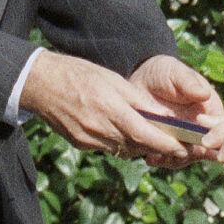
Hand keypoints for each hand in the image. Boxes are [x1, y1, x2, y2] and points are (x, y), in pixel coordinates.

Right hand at [18, 51, 208, 161]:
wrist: (40, 83)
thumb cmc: (78, 74)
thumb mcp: (113, 79)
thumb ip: (138, 100)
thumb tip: (163, 115)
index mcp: (111, 109)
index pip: (145, 134)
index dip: (166, 144)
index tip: (183, 148)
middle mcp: (100, 129)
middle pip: (137, 145)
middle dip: (158, 147)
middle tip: (178, 147)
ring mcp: (88, 139)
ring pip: (123, 149)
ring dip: (142, 146)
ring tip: (157, 141)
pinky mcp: (80, 143)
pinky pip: (108, 148)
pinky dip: (122, 143)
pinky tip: (128, 134)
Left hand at [130, 54, 223, 167]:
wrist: (140, 79)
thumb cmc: (164, 72)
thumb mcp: (176, 73)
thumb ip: (189, 83)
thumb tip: (204, 94)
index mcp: (210, 111)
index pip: (220, 131)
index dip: (214, 141)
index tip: (199, 146)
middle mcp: (199, 128)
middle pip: (204, 149)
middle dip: (190, 155)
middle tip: (174, 155)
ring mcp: (183, 137)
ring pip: (185, 156)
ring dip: (173, 160)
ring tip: (157, 156)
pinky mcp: (167, 143)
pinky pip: (168, 156)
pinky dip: (160, 159)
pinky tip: (150, 157)